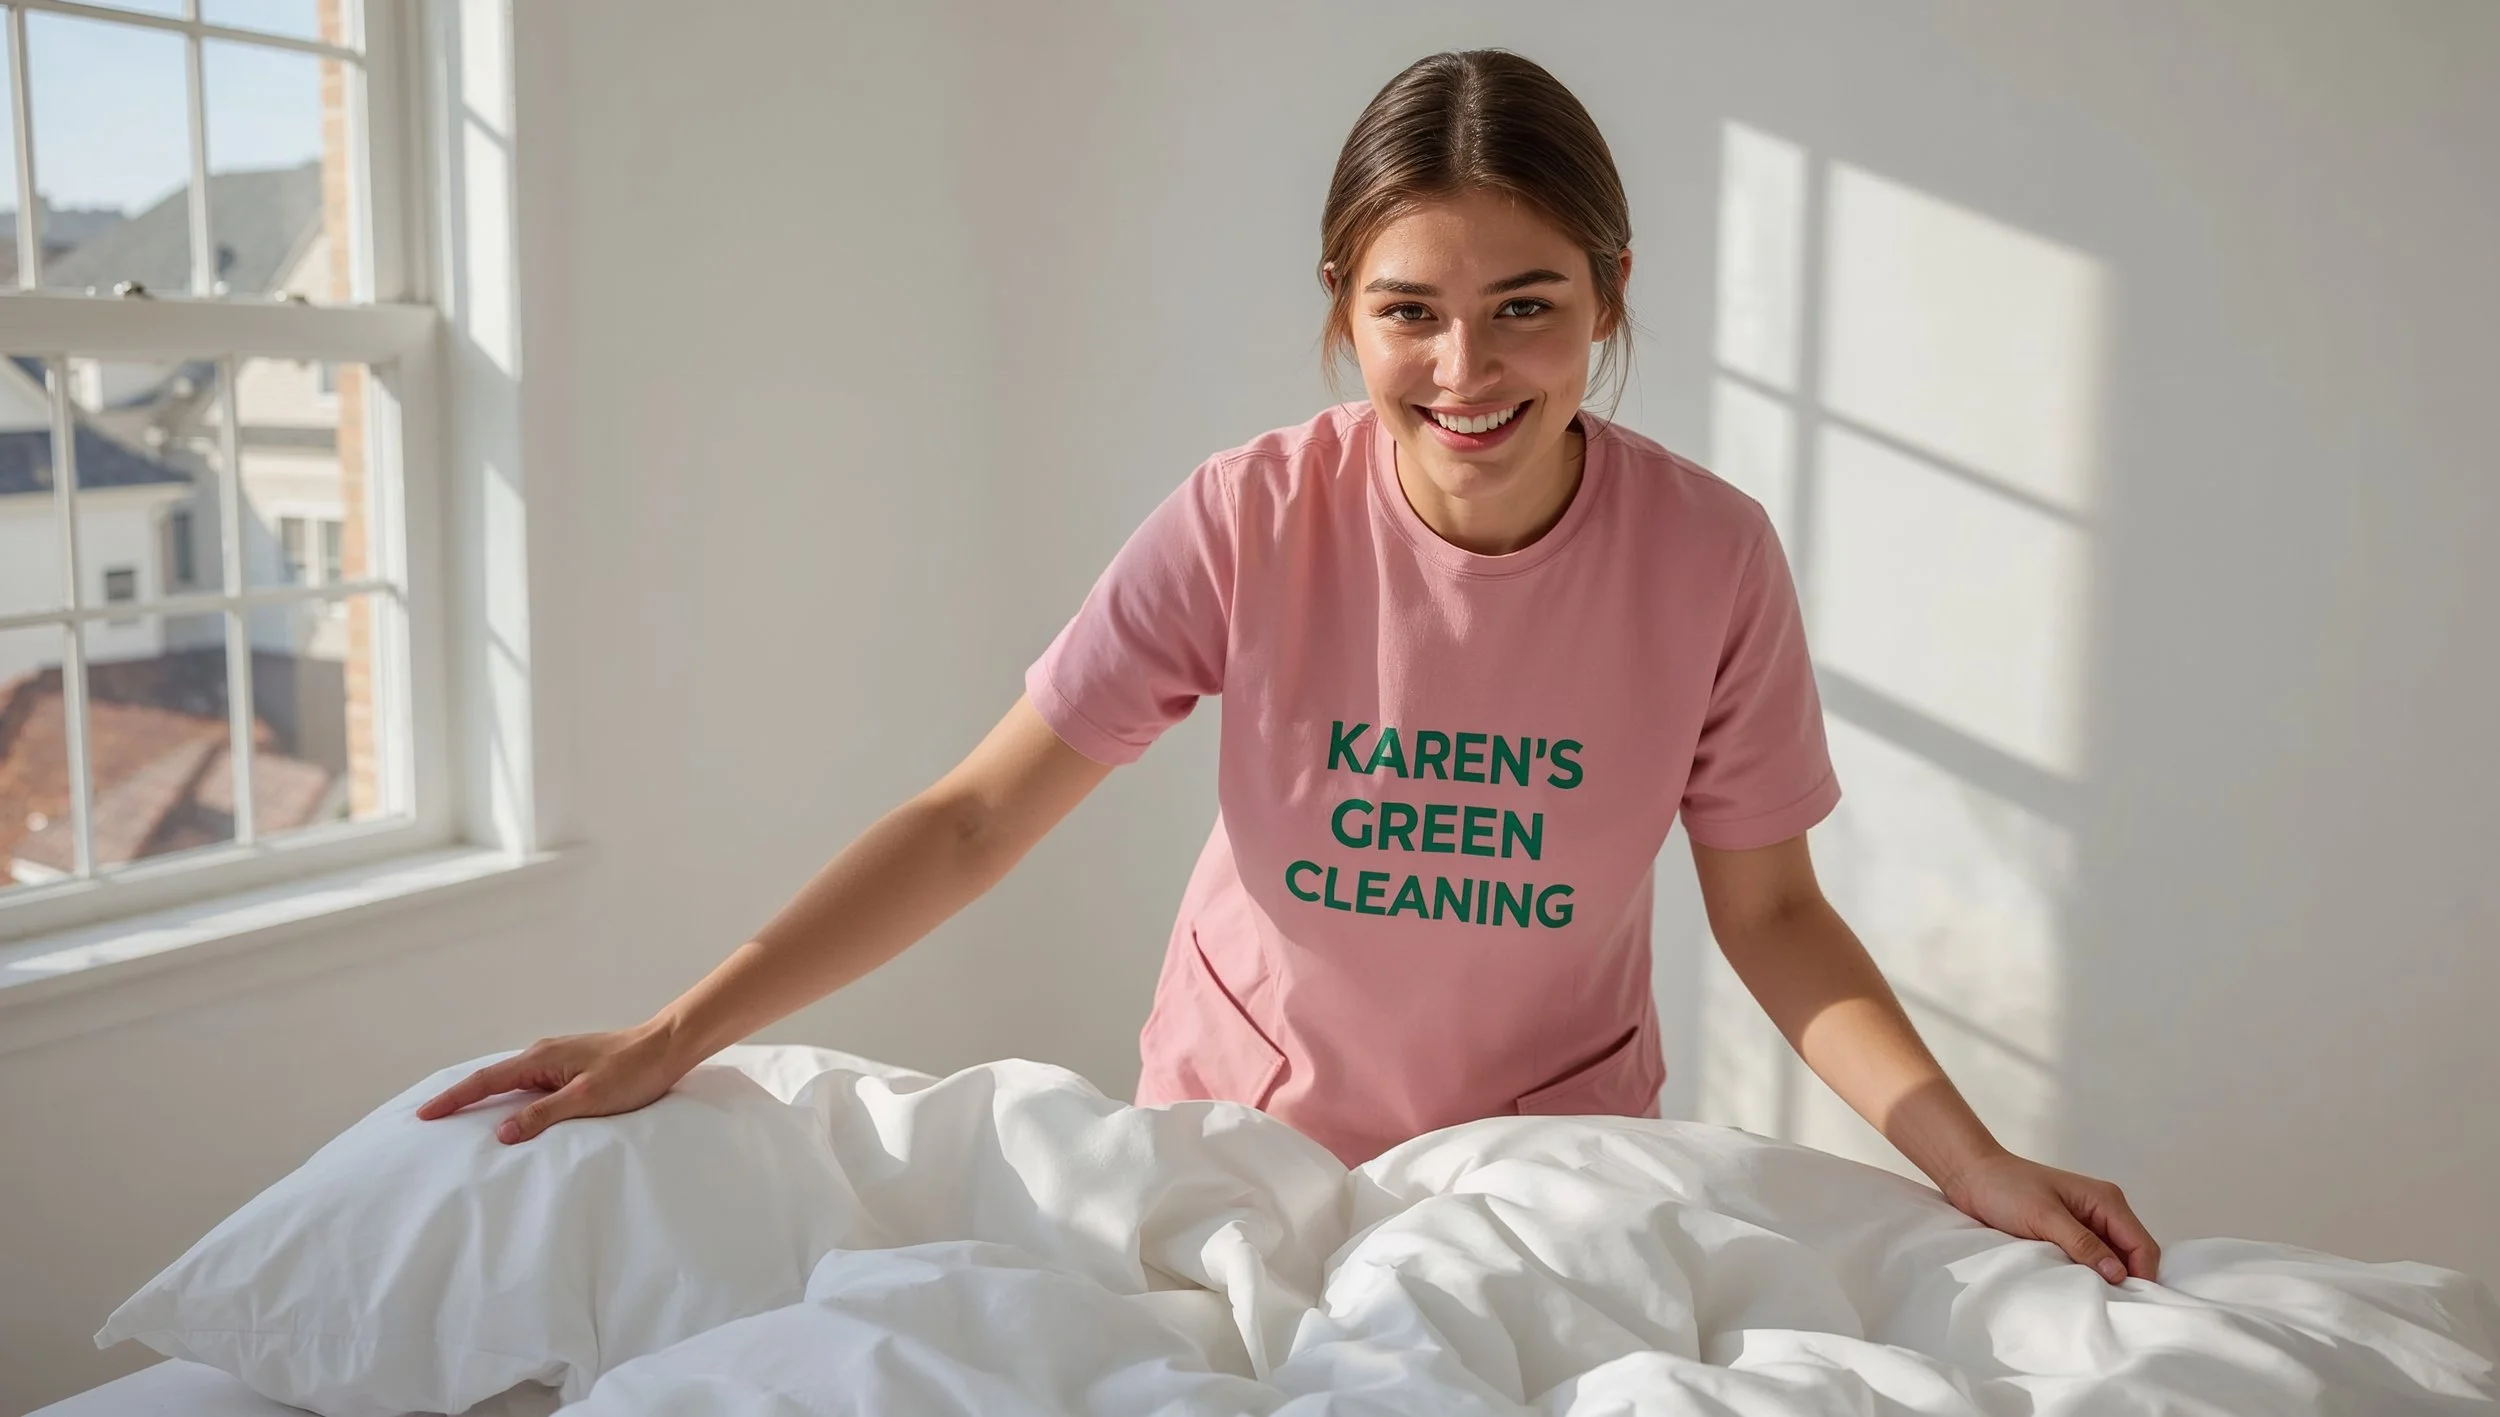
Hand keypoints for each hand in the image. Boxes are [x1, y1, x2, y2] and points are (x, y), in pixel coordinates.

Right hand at [414, 1024, 693, 1143]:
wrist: (667, 1047)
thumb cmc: (632, 1072)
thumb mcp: (587, 1098)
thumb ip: (544, 1114)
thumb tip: (503, 1133)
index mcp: (540, 1059)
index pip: (485, 1081)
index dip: (454, 1099)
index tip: (424, 1114)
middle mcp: (543, 1054)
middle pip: (491, 1079)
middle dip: (460, 1098)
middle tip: (430, 1118)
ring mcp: (556, 1060)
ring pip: (511, 1082)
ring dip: (486, 1099)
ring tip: (461, 1120)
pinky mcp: (570, 1068)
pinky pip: (530, 1085)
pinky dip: (512, 1098)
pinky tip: (510, 1112)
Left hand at [1941, 1150, 2160, 1285]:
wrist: (1972, 1176)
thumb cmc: (2006, 1188)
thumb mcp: (2044, 1216)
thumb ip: (2082, 1243)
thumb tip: (2118, 1274)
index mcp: (2106, 1200)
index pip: (2141, 1244)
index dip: (2143, 1275)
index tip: (2132, 1305)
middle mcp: (2103, 1211)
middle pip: (2132, 1254)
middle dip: (2128, 1280)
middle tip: (2115, 1310)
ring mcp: (2087, 1223)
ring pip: (2112, 1259)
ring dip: (2107, 1279)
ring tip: (2098, 1303)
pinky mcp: (2069, 1233)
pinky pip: (2091, 1258)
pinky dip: (2089, 1273)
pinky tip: (2081, 1290)